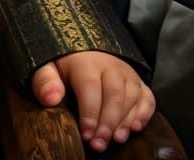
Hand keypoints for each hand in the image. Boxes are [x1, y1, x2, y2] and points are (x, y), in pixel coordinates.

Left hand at [31, 50, 154, 152]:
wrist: (80, 49)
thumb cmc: (61, 65)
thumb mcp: (46, 68)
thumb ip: (45, 81)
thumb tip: (51, 99)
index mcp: (85, 60)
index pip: (90, 86)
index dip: (90, 112)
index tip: (86, 134)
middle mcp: (109, 63)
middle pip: (115, 92)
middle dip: (108, 122)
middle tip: (99, 144)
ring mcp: (126, 72)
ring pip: (132, 94)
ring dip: (126, 120)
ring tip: (117, 139)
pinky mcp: (137, 81)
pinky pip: (147, 95)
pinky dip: (144, 112)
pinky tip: (135, 127)